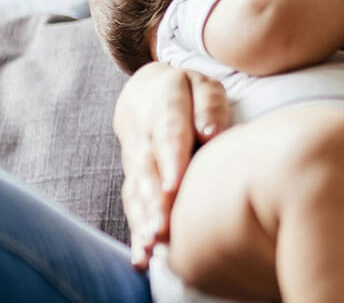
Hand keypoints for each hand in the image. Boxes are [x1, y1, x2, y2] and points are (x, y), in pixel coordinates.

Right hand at [112, 63, 231, 268]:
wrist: (145, 93)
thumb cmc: (188, 93)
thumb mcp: (203, 85)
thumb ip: (209, 106)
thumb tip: (211, 133)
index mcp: (163, 105)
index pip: (168, 134)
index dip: (170, 161)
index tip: (174, 186)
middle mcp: (143, 135)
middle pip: (148, 170)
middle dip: (154, 202)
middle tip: (162, 229)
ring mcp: (134, 161)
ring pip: (136, 192)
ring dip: (143, 221)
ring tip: (153, 247)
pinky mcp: (133, 182)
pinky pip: (132, 206)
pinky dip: (136, 233)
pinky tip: (142, 259)